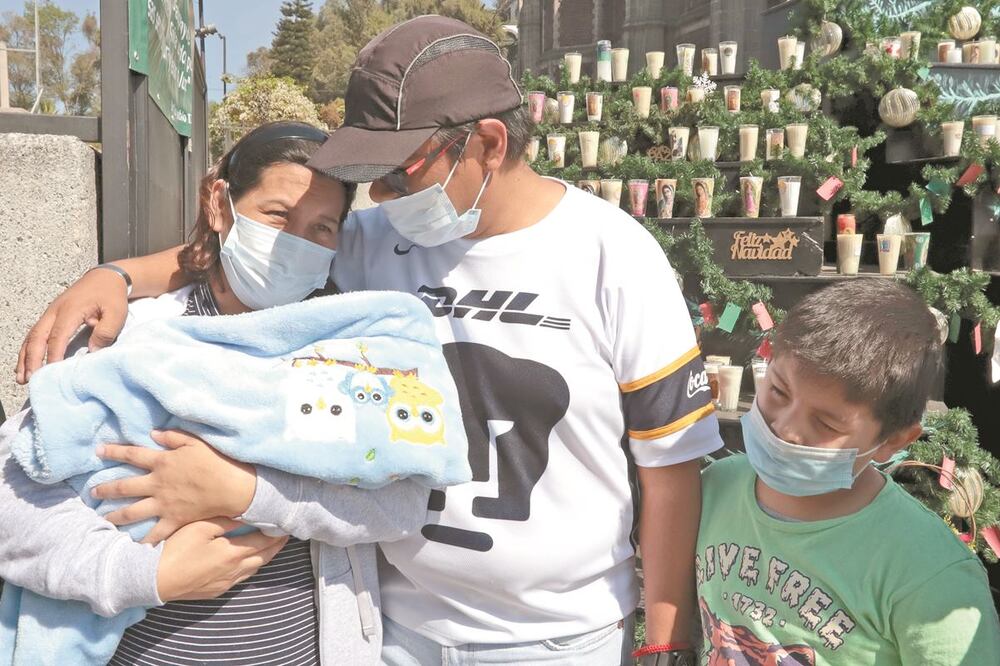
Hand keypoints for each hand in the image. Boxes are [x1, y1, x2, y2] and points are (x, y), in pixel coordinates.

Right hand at [16, 267, 127, 383]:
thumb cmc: (111, 296)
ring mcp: (50, 313)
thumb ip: (105, 331)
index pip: (57, 336)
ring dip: (25, 357)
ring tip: (21, 377)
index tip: (51, 371)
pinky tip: (25, 363)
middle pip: (37, 337)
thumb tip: (92, 351)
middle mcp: (55, 311)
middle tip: (30, 379)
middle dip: (32, 359)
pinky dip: (28, 349)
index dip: (53, 354)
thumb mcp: (117, 312)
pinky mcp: (50, 316)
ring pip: (32, 336)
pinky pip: (34, 334)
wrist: (105, 277)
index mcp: (70, 310)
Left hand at [95, 430, 256, 544]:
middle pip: (124, 486)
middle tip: (93, 492)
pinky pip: (155, 533)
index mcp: (162, 462)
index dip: (114, 451)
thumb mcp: (195, 442)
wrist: (231, 487)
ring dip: (115, 515)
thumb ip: (173, 437)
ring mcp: (163, 504)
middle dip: (106, 489)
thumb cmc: (216, 462)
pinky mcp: (173, 519)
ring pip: (132, 512)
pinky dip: (143, 541)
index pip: (132, 454)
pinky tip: (132, 546)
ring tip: (103, 519)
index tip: (99, 450)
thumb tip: (153, 433)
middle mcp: (157, 484)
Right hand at [157, 518, 287, 600]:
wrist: (153, 580)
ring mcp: (225, 583)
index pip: (264, 542)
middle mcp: (234, 571)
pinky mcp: (216, 591)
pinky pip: (241, 578)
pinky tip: (248, 560)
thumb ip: (225, 520)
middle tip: (285, 535)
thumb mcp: (200, 527)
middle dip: (276, 546)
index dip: (277, 533)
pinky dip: (250, 567)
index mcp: (232, 553)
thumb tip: (244, 515)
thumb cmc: (175, 549)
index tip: (285, 524)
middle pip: (264, 557)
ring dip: (264, 557)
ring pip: (254, 569)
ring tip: (271, 545)